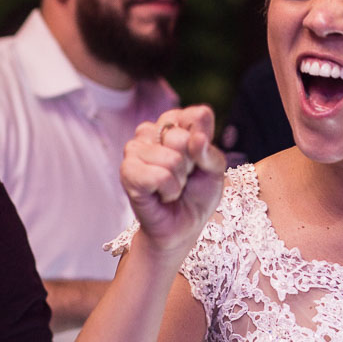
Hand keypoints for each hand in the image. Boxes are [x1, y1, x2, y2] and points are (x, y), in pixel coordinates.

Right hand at [121, 105, 226, 256]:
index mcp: (175, 124)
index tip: (201, 159)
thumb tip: (197, 139)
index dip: (205, 141)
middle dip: (191, 164)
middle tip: (184, 177)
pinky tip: (162, 195)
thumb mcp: (215, 171)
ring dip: (179, 180)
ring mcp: (135, 149)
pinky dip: (169, 190)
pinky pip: (159, 176)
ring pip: (172, 158)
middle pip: (182, 136)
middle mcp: (151, 131)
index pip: (198, 115)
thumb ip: (210, 152)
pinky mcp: (127, 171)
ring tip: (173, 187)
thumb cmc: (198, 194)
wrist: (183, 226)